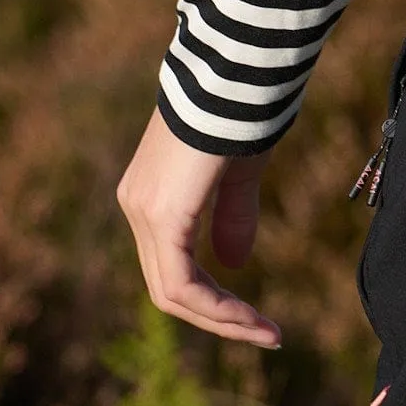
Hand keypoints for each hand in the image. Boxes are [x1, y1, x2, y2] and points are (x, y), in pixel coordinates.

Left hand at [116, 107, 281, 348]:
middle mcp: (137, 206)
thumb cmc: (242, 110)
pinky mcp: (161, 215)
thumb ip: (232, 216)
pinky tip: (249, 318)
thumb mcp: (239, 172)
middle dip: (221, 319)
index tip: (261, 320)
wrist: (235, 69)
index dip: (215, 301)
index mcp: (151, 194)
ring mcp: (143, 211)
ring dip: (223, 320)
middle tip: (269, 336)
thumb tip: (234, 263)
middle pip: (169, 288)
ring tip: (268, 334)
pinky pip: (181, 282)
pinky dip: (217, 307)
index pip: (173, 267)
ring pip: (173, 293)